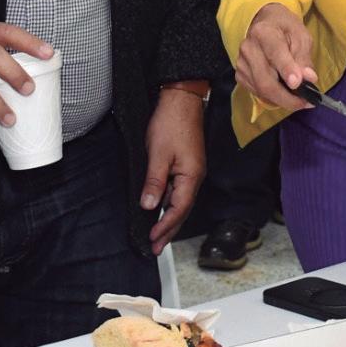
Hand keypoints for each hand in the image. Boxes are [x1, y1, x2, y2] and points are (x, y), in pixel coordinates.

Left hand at [141, 87, 206, 250]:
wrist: (181, 99)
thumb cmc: (171, 122)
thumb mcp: (158, 154)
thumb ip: (155, 182)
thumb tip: (150, 206)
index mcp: (191, 176)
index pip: (178, 209)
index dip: (165, 226)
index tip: (153, 239)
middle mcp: (194, 176)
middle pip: (182, 210)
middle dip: (169, 230)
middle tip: (156, 247)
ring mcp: (191, 170)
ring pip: (180, 201)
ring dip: (168, 218)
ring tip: (157, 234)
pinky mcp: (186, 164)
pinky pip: (178, 190)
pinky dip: (168, 203)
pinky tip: (159, 208)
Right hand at [236, 3, 315, 112]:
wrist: (265, 24)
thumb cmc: (285, 29)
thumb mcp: (301, 36)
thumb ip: (304, 58)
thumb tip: (308, 79)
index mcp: (264, 32)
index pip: (275, 53)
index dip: (286, 70)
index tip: (298, 84)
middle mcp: (248, 48)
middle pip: (265, 80)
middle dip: (287, 97)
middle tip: (306, 103)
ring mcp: (241, 63)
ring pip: (261, 90)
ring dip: (282, 100)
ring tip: (300, 100)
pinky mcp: (240, 75)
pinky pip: (257, 93)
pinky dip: (273, 98)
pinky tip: (285, 94)